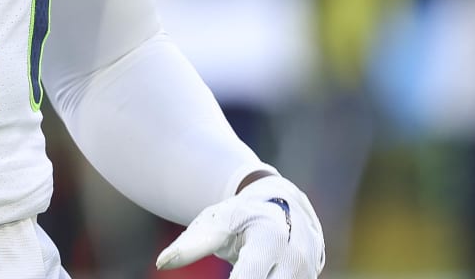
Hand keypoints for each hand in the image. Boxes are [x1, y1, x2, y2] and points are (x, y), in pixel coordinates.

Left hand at [156, 174, 324, 278]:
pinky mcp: (313, 278)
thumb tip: (161, 263)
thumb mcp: (215, 222)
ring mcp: (310, 270)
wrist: (282, 202)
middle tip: (229, 274)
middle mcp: (297, 257)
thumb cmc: (241, 214)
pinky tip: (248, 273)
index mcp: (271, 238)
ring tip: (236, 270)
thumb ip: (190, 245)